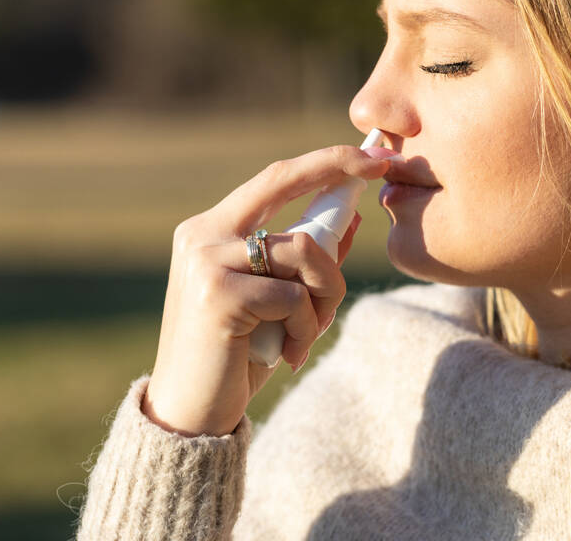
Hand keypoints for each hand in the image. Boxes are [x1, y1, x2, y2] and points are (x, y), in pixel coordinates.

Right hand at [141, 145, 389, 436]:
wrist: (188, 416)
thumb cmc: (235, 356)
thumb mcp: (275, 301)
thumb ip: (305, 258)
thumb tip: (351, 213)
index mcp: (209, 229)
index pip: (272, 179)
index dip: (322, 162)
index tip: (369, 153)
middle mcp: (201, 234)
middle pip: (282, 182)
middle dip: (336, 167)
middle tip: (382, 165)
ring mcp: (206, 261)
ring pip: (302, 249)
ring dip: (324, 295)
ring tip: (307, 334)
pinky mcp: (218, 295)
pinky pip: (293, 295)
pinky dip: (304, 326)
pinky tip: (286, 354)